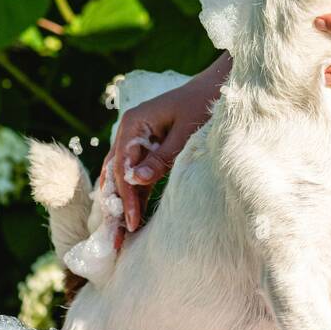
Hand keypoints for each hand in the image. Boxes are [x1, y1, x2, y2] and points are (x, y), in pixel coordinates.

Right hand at [100, 55, 228, 233]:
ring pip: (121, 178)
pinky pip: (135, 176)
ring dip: (121, 205)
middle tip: (116, 241)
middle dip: (116, 207)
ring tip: (120, 238)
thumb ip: (161, 158)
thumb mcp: (184, 134)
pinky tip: (133, 219)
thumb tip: (136, 181)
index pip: (122, 168)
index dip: (126, 197)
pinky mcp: (147, 149)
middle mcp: (128, 133)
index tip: (131, 222)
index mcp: (133, 125)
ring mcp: (136, 141)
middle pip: (115, 175)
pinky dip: (134, 196)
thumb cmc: (203, 106)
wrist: (216, 88)